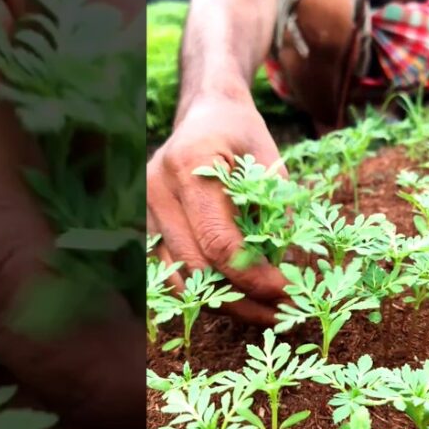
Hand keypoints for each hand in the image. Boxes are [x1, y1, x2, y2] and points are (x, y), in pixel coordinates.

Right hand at [147, 96, 289, 325]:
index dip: (254, 277)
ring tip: (262, 313)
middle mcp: (157, 189)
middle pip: (197, 268)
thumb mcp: (270, 161)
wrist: (205, 115)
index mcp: (191, 165)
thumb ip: (275, 212)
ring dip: (222, 305)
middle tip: (281, 314)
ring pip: (179, 279)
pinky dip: (202, 292)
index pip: (219, 242)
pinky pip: (169, 274)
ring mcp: (142, 209)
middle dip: (242, 299)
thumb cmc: (242, 135)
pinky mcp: (141, 226)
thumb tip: (284, 272)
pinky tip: (235, 300)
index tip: (287, 294)